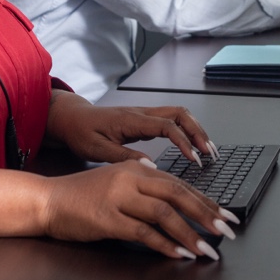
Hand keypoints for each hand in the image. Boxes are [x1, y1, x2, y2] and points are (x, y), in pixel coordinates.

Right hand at [40, 160, 236, 258]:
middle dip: (205, 214)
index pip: (177, 182)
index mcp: (132, 167)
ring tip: (207, 250)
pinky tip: (178, 253)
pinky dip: (164, 244)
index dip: (204, 199)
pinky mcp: (107, 218)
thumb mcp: (113, 179)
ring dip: (189, 234)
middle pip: (176, 193)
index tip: (224, 214)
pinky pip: (144, 232)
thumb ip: (140, 184)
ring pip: (164, 213)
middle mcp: (127, 178)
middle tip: (226, 231)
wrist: (48, 199)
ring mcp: (117, 197)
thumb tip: (171, 195)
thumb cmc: (80, 194)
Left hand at [46, 90, 215, 165]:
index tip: (194, 159)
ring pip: (177, 114)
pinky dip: (185, 131)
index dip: (183, 141)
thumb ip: (123, 157)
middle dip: (198, 132)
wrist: (70, 118)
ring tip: (208, 152)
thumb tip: (151, 165)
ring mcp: (142, 115)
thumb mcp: (97, 149)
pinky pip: (170, 120)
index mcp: (130, 120)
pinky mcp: (142, 120)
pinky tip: (191, 147)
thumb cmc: (80, 132)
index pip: (166, 125)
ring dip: (195, 130)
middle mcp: (139, 114)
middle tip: (210, 154)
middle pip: (179, 113)